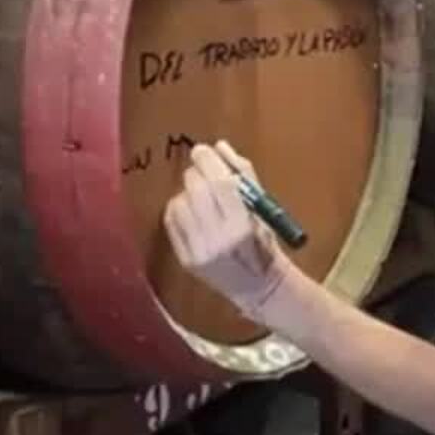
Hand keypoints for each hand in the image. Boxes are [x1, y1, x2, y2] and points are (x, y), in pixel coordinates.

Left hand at [163, 141, 285, 317]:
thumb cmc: (264, 244)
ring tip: (200, 196)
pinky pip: (171, 221)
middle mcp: (218, 239)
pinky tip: (191, 211)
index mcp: (242, 225)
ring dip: (187, 192)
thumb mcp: (263, 208)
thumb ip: (243, 175)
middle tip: (202, 170)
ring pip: (180, 203)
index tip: (204, 149)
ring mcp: (198, 251)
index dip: (209, 161)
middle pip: (196, 190)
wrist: (257, 287)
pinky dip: (178, 209)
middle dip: (197, 173)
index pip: (220, 184)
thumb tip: (219, 146)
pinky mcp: (185, 258)